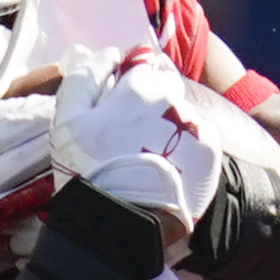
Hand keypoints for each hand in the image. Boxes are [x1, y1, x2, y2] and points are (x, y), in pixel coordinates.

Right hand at [50, 46, 233, 239]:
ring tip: (150, 155)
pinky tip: (169, 166)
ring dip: (170, 123)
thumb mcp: (68, 120)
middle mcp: (174, 99)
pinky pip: (201, 137)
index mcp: (139, 86)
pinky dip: (188, 146)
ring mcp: (196, 125)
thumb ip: (84, 77)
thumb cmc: (88, 172)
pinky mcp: (211, 152)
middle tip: (133, 134)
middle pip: (167, 85)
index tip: (119, 106)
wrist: (122, 228)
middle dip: (152, 100)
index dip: (130, 81)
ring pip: (183, 111)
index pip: (143, 62)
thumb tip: (104, 52)